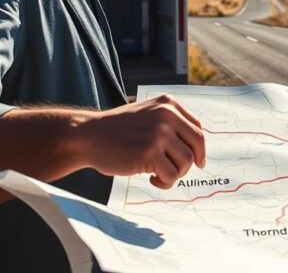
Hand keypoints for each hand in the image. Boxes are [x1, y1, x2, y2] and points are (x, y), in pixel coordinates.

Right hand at [78, 95, 205, 188]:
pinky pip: (171, 175)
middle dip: (192, 162)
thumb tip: (196, 148)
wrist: (88, 136)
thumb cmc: (117, 130)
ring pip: (186, 162)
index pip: (197, 128)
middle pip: (197, 144)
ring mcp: (159, 134)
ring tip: (159, 175)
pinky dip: (165, 183)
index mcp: (168, 104)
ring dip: (175, 174)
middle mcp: (166, 116)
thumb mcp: (147, 114)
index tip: (197, 160)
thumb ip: (170, 123)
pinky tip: (151, 179)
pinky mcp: (150, 154)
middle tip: (179, 172)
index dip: (199, 147)